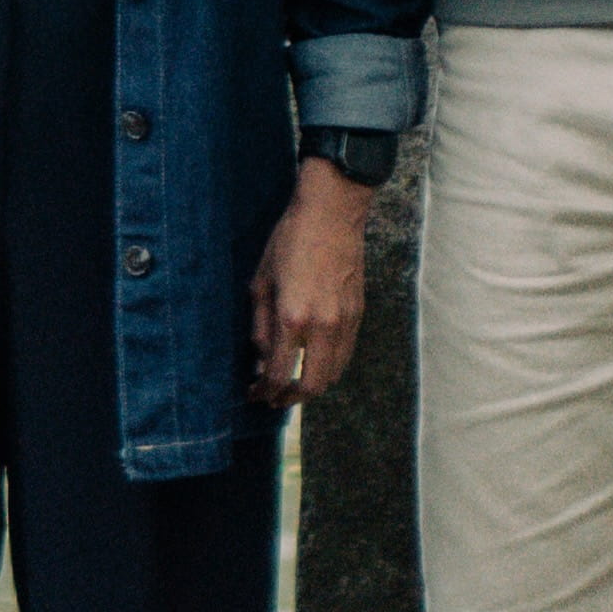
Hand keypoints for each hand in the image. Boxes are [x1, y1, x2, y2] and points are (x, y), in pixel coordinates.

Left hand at [248, 164, 372, 408]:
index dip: (264, 392)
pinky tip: (313, 358)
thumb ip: (259, 326)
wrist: (332, 212)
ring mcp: (344, 321)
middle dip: (289, 398)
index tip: (254, 394)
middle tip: (273, 396)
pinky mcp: (358, 313)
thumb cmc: (289, 241)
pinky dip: (328, 366)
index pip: (278, 375)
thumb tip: (260, 359)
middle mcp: (322, 327)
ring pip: (332, 374)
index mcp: (292, 318)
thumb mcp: (261, 282)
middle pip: (311, 387)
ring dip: (311, 385)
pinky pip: (345, 354)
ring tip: (292, 381)